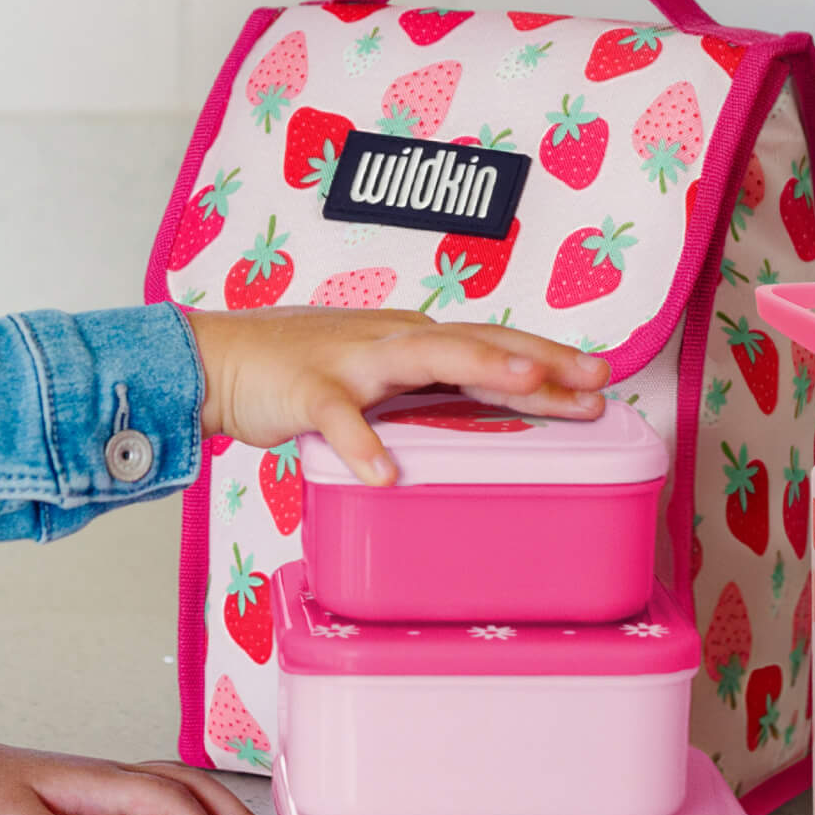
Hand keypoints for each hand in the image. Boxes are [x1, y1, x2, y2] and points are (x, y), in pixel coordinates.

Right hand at [184, 305, 609, 486]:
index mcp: (409, 340)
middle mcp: (390, 340)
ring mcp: (350, 361)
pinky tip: (384, 475)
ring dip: (475, 365)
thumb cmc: (295, 371)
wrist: (217, 359)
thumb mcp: (370, 375)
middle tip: (593, 379)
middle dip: (537, 359)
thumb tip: (473, 418)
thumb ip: (416, 392)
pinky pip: (339, 420)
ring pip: (422, 358)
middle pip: (475, 343)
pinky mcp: (307, 391)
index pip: (488, 342)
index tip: (597, 377)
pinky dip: (362, 446)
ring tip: (521, 380)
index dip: (544, 358)